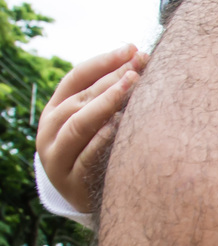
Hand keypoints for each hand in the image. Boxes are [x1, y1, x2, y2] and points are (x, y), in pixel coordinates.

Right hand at [36, 45, 147, 212]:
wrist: (87, 197)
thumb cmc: (99, 147)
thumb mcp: (98, 119)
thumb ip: (112, 91)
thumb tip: (140, 54)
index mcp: (55, 110)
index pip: (76, 77)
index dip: (104, 61)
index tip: (133, 49)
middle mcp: (49, 132)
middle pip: (80, 98)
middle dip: (112, 79)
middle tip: (140, 65)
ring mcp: (57, 158)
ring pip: (78, 125)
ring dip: (106, 103)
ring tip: (131, 85)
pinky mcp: (71, 183)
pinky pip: (85, 157)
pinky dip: (102, 139)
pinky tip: (120, 124)